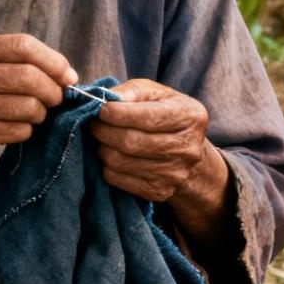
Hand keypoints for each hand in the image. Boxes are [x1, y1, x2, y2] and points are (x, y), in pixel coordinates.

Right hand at [0, 33, 77, 163]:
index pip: (22, 45)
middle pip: (29, 77)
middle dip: (52, 91)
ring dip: (40, 113)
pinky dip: (26, 130)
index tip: (67, 75)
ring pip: (29, 107)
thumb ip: (17, 61)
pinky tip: (14, 126)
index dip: (53, 61)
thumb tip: (68, 76)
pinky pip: (19, 131)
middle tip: (54, 98)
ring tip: (31, 113)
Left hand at [88, 78, 223, 202]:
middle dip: (103, 130)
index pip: (145, 117)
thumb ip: (131, 91)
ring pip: (119, 161)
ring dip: (102, 147)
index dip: (115, 113)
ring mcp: (174, 173)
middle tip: (93, 123)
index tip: (99, 109)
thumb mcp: (154, 93)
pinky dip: (106, 165)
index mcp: (189, 117)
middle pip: (130, 141)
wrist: (185, 151)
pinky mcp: (159, 191)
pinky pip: (116, 178)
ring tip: (103, 138)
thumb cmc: (163, 114)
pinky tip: (112, 154)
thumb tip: (104, 99)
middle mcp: (187, 147)